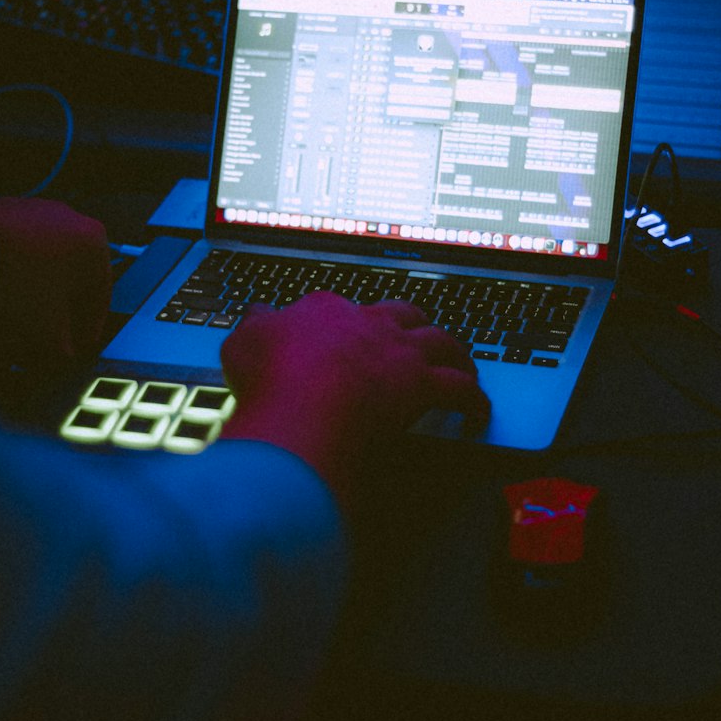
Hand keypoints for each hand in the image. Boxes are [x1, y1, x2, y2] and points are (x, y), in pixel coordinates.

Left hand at [0, 198, 110, 365]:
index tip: (79, 344)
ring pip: (47, 260)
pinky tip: (4, 290)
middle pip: (74, 275)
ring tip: (25, 315)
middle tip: (54, 333)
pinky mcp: (7, 209)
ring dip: (40, 289)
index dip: (90, 326)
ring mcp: (38, 209)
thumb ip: (63, 344)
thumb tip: (63, 351)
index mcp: (95, 242)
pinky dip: (19, 270)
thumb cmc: (21, 283)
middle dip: (63, 308)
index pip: (100, 294)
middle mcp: (72, 218)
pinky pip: (21, 247)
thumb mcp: (49, 327)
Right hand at [220, 291, 489, 508]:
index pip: (342, 307)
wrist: (300, 407)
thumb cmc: (269, 379)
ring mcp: (399, 351)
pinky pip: (461, 389)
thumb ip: (254, 325)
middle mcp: (368, 323)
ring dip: (453, 352)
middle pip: (402, 314)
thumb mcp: (243, 342)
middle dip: (411, 324)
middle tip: (415, 338)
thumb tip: (259, 314)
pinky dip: (474, 399)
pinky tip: (477, 412)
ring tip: (459, 365)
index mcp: (326, 310)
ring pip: (440, 341)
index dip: (346, 322)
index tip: (348, 335)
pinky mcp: (422, 384)